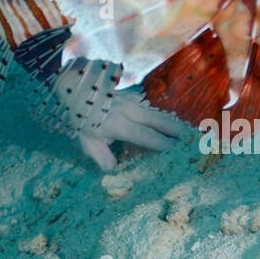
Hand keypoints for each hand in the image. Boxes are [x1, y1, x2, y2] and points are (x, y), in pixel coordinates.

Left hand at [53, 64, 180, 170]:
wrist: (72, 88)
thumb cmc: (79, 118)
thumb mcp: (87, 141)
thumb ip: (101, 155)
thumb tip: (113, 169)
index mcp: (118, 124)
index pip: (145, 135)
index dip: (160, 142)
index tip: (174, 148)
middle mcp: (127, 111)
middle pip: (155, 120)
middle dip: (172, 128)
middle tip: (187, 137)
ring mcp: (127, 100)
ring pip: (152, 110)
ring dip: (166, 119)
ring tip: (180, 127)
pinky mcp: (126, 94)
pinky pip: (145, 104)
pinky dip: (155, 111)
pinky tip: (161, 116)